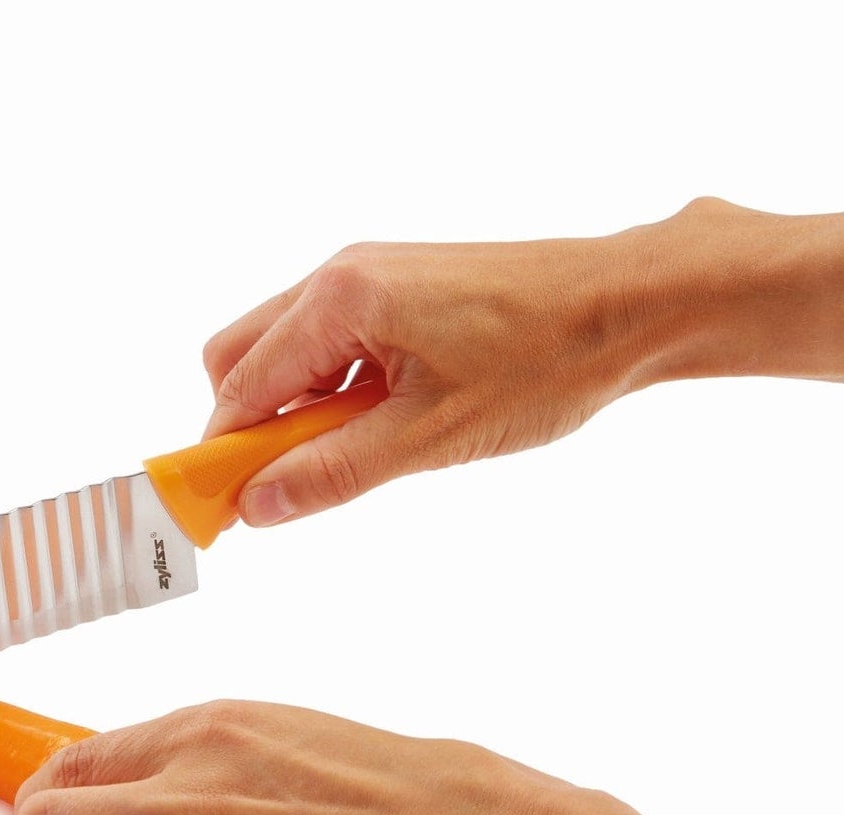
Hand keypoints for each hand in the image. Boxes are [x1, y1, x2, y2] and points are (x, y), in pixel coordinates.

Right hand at [199, 199, 763, 527]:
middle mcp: (341, 275)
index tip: (217, 506)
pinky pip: (327, 338)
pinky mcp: (395, 283)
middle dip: (250, 425)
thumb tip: (258, 505)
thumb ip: (333, 472)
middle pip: (240, 356)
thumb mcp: (430, 437)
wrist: (630, 304)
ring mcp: (368, 273)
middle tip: (288, 480)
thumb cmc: (544, 360)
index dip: (222, 452)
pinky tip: (385, 415)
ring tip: (359, 447)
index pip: (242, 387)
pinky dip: (332, 386)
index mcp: (341, 302)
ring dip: (296, 407)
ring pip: (283, 349)